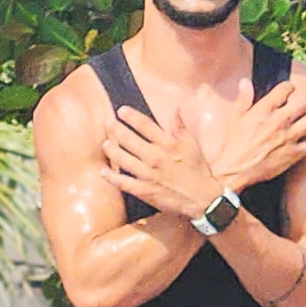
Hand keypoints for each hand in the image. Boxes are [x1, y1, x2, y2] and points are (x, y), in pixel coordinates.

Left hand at [98, 103, 225, 219]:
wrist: (202, 198)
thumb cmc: (197, 170)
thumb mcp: (192, 145)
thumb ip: (180, 127)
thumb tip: (175, 108)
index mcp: (169, 145)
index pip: (146, 126)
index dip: (132, 117)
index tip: (121, 111)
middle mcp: (157, 158)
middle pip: (131, 141)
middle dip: (117, 130)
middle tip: (108, 124)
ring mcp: (149, 175)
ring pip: (124, 160)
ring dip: (112, 150)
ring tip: (105, 143)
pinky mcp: (145, 191)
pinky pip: (124, 183)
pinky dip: (111, 177)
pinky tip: (103, 171)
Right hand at [213, 83, 305, 194]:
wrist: (235, 171)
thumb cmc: (233, 144)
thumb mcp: (235, 118)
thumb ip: (243, 98)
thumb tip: (245, 82)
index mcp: (264, 109)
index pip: (287, 88)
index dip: (287, 89)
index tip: (285, 94)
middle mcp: (279, 121)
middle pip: (304, 100)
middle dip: (300, 102)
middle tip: (294, 109)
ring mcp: (288, 137)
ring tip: (300, 124)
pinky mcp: (293, 153)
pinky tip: (300, 142)